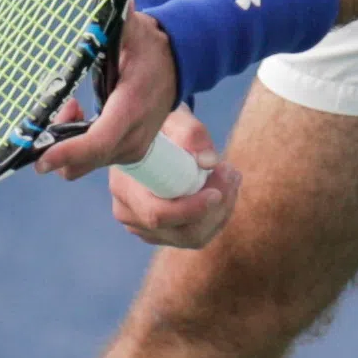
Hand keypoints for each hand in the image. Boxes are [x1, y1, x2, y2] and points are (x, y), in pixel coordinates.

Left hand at [33, 7, 179, 178]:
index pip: (100, 140)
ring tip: (73, 110)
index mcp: (133, 106)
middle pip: (87, 160)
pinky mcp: (129, 151)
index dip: (69, 152)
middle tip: (64, 108)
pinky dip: (79, 147)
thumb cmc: (152, 46)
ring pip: (87, 164)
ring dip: (69, 144)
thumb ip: (121, 17)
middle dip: (61, 145)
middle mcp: (135, 135)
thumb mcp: (136, 29)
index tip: (41, 160)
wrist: (181, 65)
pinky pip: (94, 159)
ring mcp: (134, 147)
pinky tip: (82, 117)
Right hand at [108, 110, 239, 250]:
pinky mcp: (164, 233)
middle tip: (232, 173)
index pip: (158, 215)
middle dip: (216, 208)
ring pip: (195, 237)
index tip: (217, 191)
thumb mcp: (175, 120)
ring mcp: (145, 229)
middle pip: (182, 232)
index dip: (192, 209)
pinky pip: (198, 235)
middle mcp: (130, 214)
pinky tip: (225, 188)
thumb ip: (192, 134)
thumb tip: (209, 162)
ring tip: (231, 176)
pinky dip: (217, 215)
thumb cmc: (162, 127)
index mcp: (125, 187)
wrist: (153, 138)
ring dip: (222, 210)